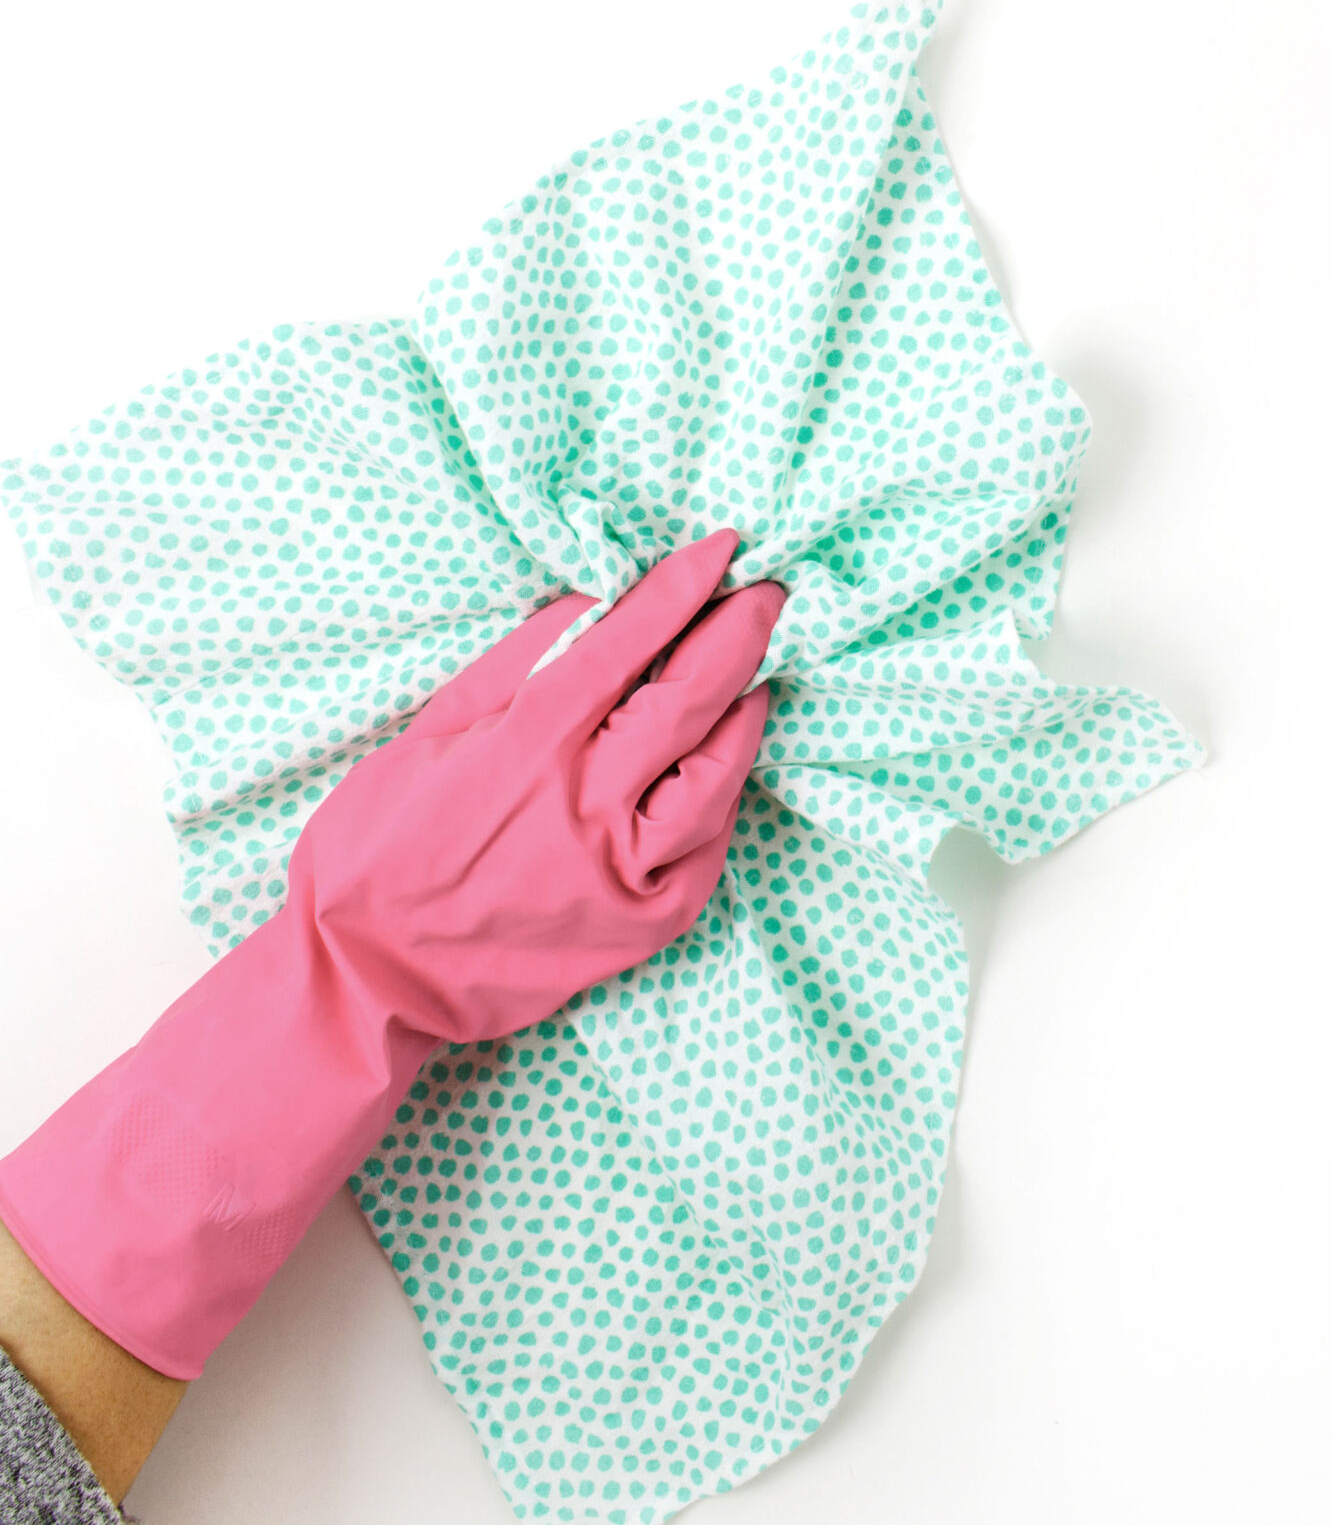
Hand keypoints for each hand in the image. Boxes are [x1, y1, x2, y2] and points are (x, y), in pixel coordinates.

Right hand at [293, 527, 784, 1044]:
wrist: (370, 975)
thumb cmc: (381, 845)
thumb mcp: (432, 731)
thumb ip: (518, 663)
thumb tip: (590, 600)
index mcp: (530, 744)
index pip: (630, 644)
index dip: (682, 588)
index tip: (723, 549)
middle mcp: (589, 804)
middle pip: (693, 699)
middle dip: (740, 633)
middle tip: (768, 592)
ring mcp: (624, 871)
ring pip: (718, 776)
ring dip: (745, 714)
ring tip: (756, 671)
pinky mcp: (643, 924)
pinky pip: (707, 846)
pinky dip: (722, 793)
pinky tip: (723, 758)